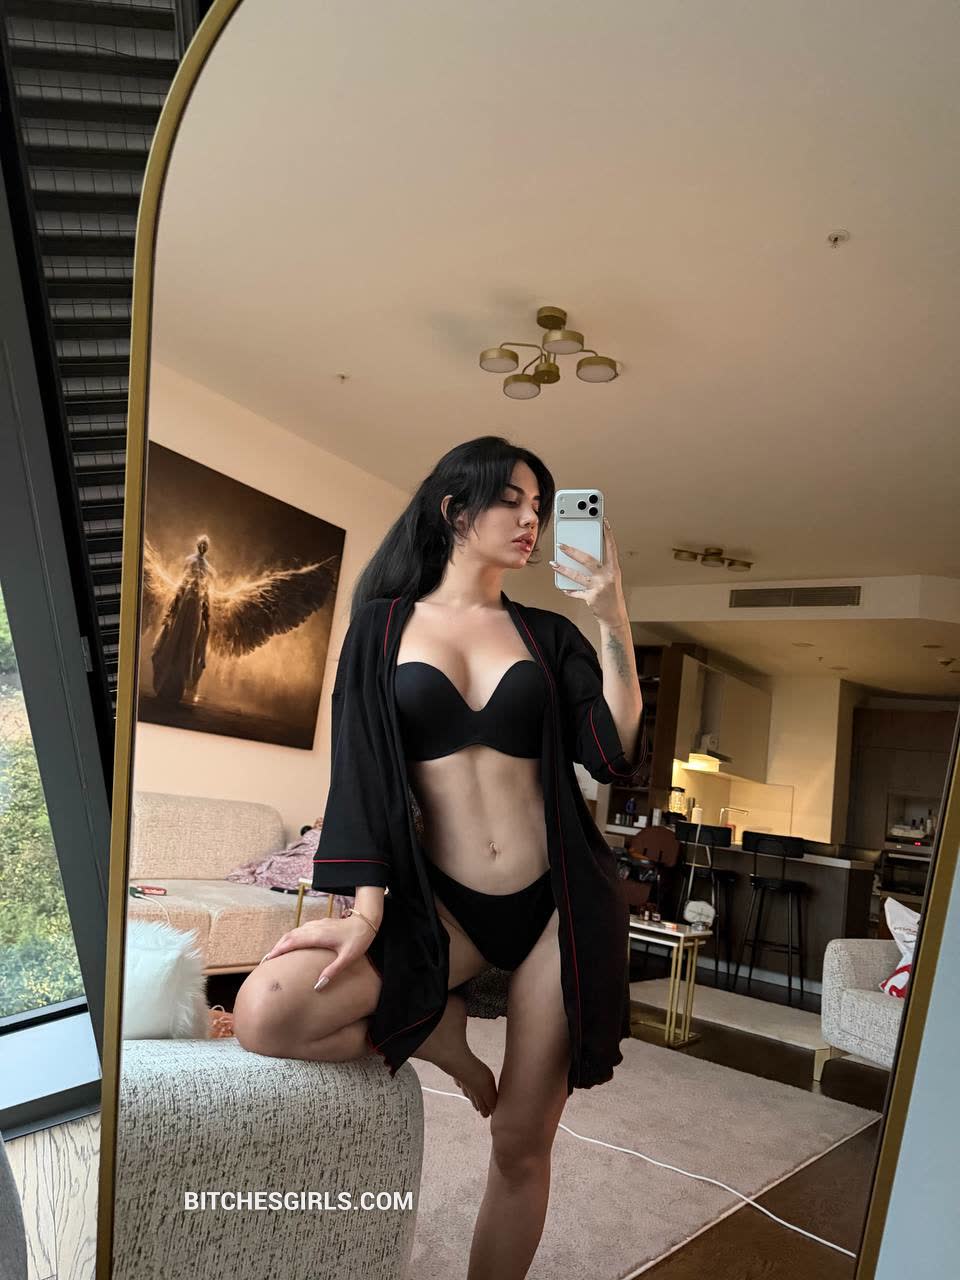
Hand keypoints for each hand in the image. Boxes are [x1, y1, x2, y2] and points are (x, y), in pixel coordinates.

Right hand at [259, 915, 375, 988]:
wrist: (366, 921)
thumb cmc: (358, 940)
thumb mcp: (347, 958)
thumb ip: (332, 971)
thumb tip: (317, 986)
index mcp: (318, 936)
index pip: (292, 942)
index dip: (279, 950)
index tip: (268, 960)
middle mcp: (314, 928)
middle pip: (289, 936)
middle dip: (276, 947)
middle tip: (266, 960)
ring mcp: (316, 924)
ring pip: (294, 932)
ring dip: (283, 942)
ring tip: (275, 955)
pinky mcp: (319, 924)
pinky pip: (300, 930)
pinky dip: (291, 938)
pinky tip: (291, 945)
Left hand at [550, 516, 627, 626]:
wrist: (614, 616)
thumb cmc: (612, 595)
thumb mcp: (611, 578)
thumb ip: (601, 567)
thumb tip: (584, 556)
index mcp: (613, 569)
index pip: (610, 547)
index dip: (607, 534)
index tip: (603, 522)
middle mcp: (607, 576)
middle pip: (587, 559)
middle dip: (572, 551)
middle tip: (561, 545)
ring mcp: (598, 587)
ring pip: (577, 575)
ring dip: (563, 569)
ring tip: (553, 563)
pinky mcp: (591, 597)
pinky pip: (576, 591)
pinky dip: (569, 590)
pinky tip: (563, 587)